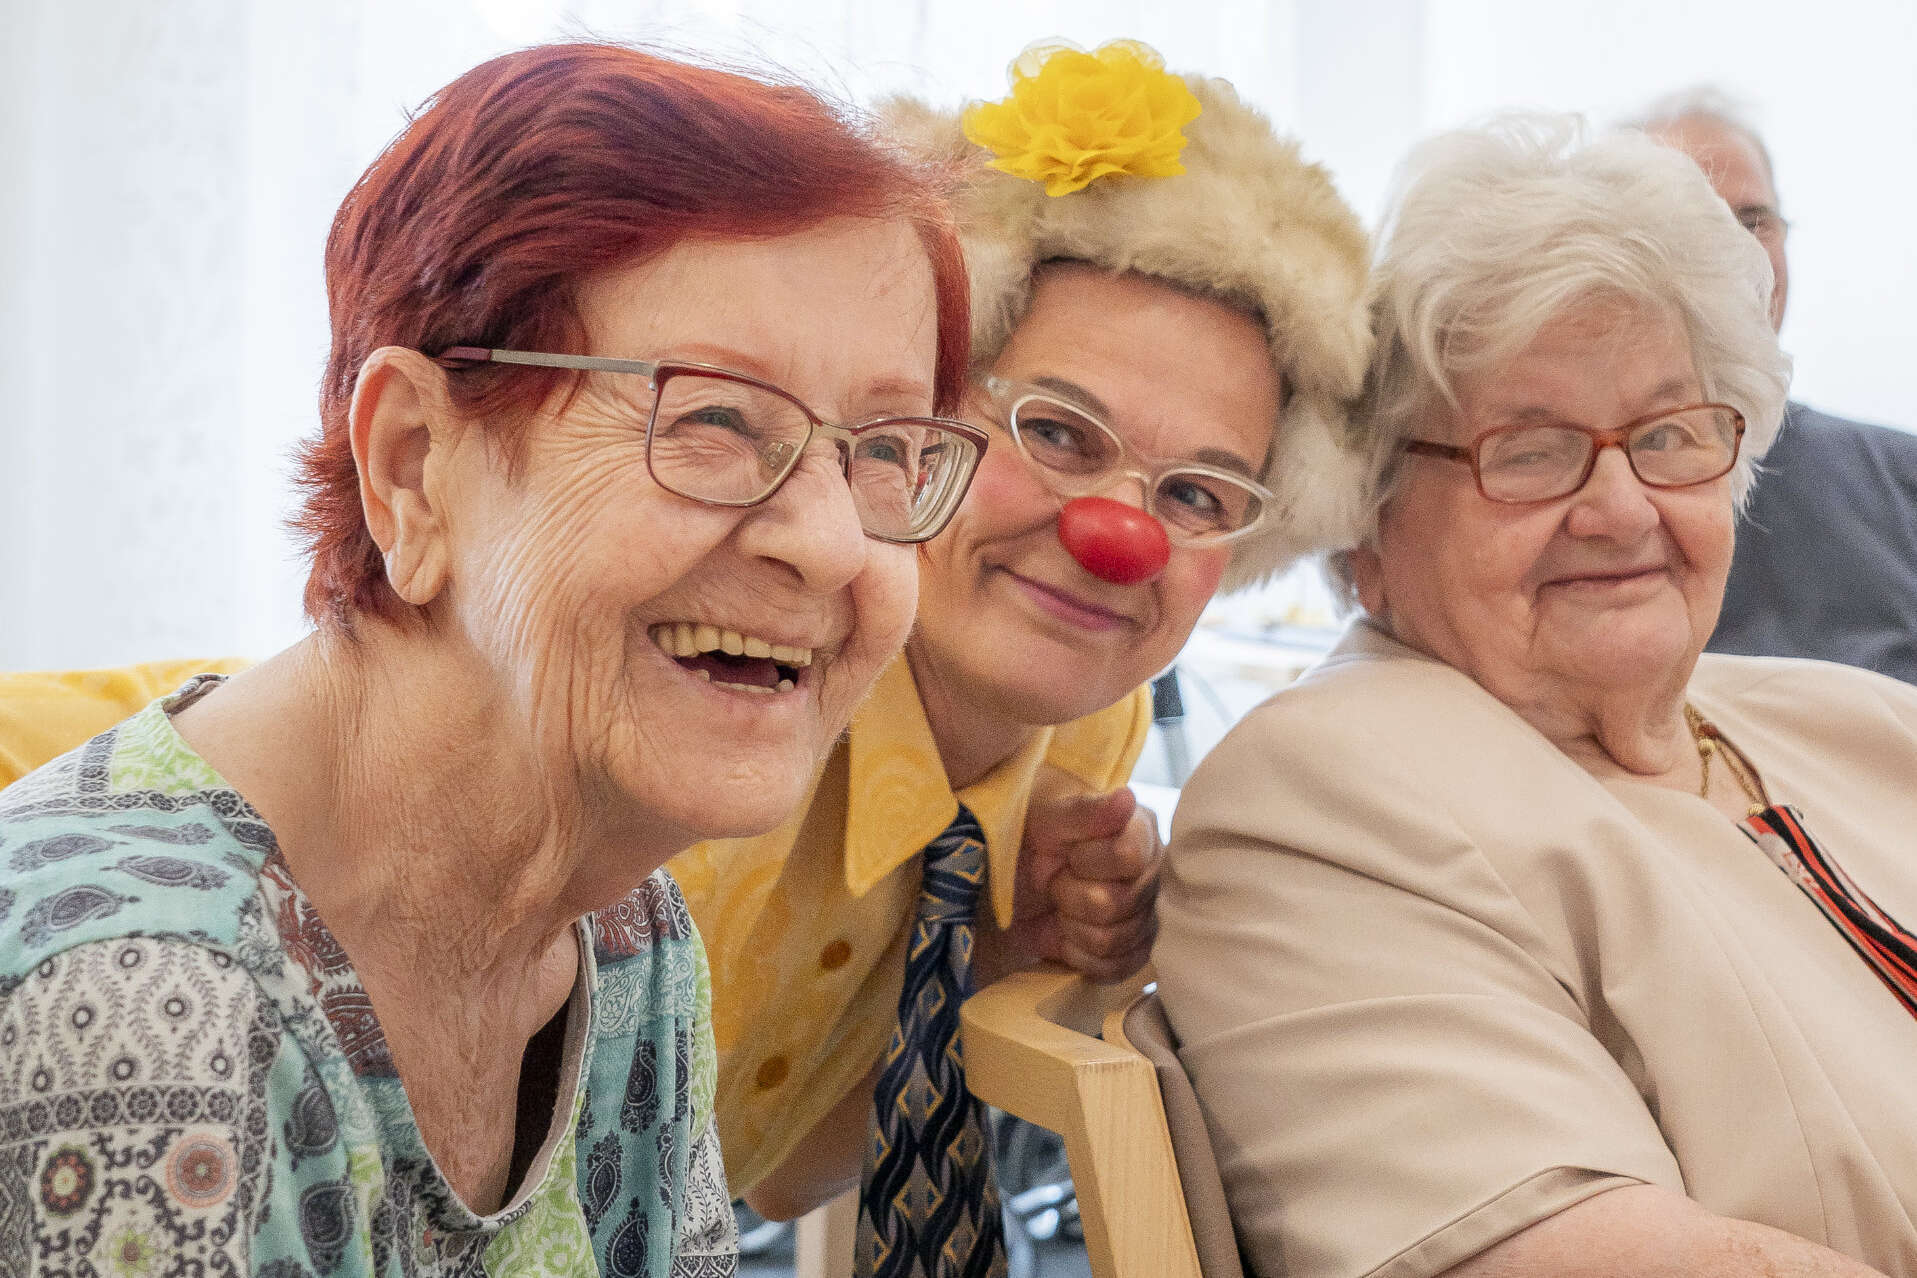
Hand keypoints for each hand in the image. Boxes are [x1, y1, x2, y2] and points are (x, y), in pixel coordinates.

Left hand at [987, 787, 1162, 983]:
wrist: (1014, 888)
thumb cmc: (1032, 843)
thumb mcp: (1046, 820)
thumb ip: (1084, 811)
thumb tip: (1126, 799)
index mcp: (1141, 832)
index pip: (1128, 857)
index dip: (1089, 862)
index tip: (1069, 854)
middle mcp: (1154, 874)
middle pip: (1117, 903)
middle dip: (1071, 895)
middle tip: (1057, 881)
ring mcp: (1147, 916)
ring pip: (1112, 939)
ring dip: (1071, 926)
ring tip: (1061, 906)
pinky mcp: (1135, 953)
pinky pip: (1114, 968)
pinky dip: (1078, 954)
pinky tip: (1068, 935)